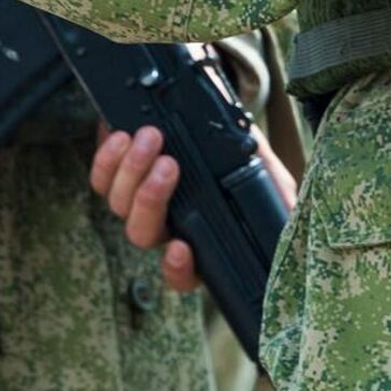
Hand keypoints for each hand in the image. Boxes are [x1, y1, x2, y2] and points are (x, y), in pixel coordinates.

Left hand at [91, 122, 295, 292]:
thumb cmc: (244, 156)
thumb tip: (291, 216)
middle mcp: (164, 225)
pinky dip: (108, 158)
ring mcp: (136, 199)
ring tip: (152, 138)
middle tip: (171, 165)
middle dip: (152, 198)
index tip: (181, 247)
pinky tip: (123, 135)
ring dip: (131, 170)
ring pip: (118, 203)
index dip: (177, 269)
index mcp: (199, 239)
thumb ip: (276, 198)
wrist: (214, 116)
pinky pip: (100, 176)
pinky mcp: (115, 170)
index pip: (183, 274)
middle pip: (141, 232)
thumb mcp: (269, 177)